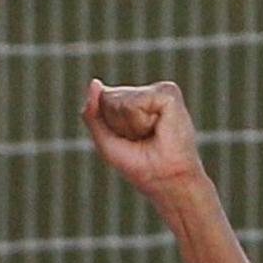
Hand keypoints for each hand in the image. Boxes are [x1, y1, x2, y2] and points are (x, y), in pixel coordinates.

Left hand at [81, 79, 207, 204]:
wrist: (167, 180)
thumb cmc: (138, 164)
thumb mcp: (105, 139)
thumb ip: (93, 112)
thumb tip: (94, 83)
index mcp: (134, 100)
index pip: (102, 98)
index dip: (109, 124)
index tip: (130, 139)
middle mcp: (147, 92)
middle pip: (108, 97)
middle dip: (117, 124)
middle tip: (141, 139)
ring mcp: (159, 90)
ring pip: (119, 100)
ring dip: (129, 125)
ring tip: (150, 135)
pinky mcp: (169, 93)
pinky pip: (135, 103)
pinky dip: (140, 122)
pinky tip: (158, 127)